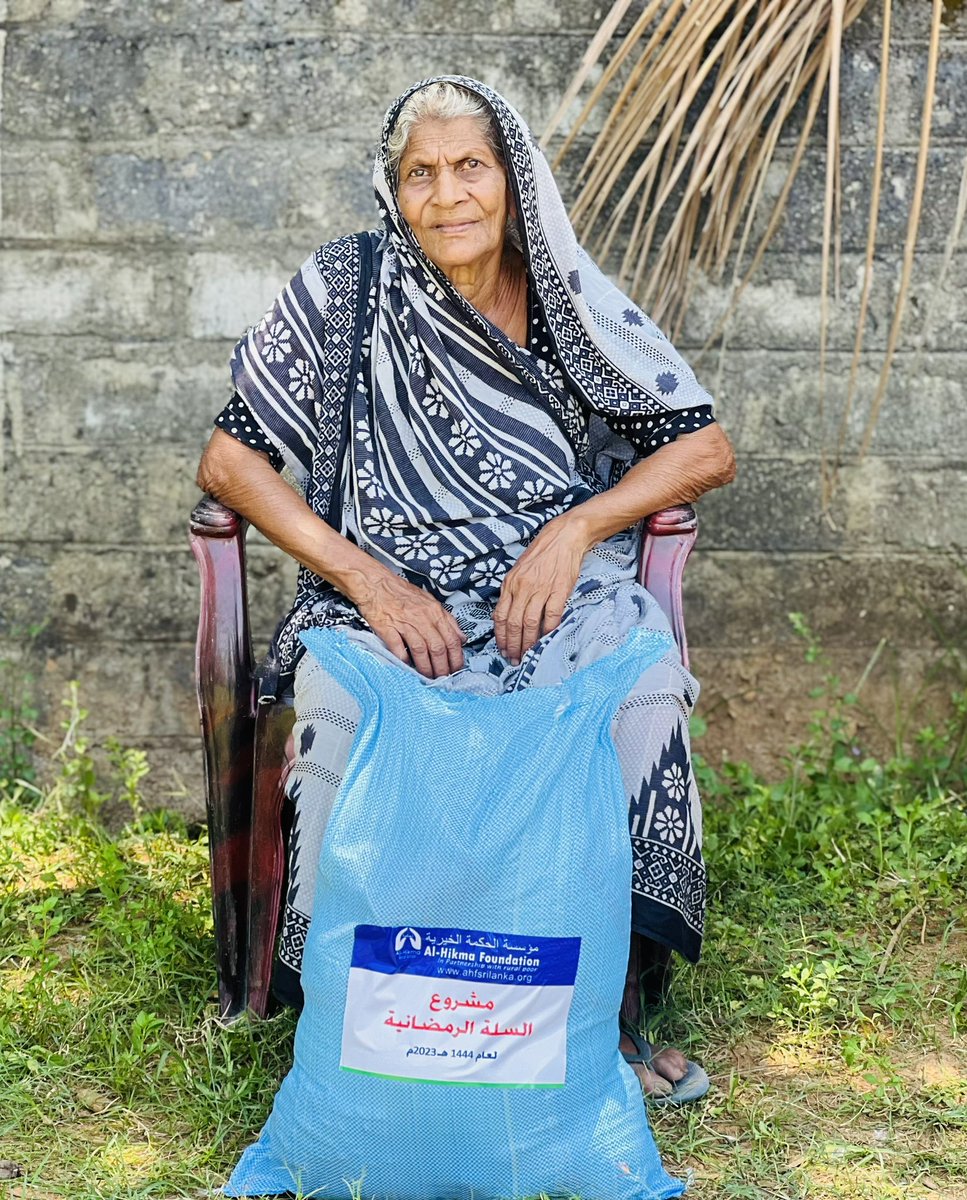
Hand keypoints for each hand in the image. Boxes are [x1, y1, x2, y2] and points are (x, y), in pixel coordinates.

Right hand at [352, 568, 465, 678]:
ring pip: (421, 650)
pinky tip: (407, 666)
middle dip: (442, 667)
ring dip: (425, 667)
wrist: (374, 582)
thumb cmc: (400, 592)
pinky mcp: (387, 627)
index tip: (456, 668)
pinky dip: (403, 660)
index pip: (452, 639)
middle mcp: (422, 617)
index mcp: (434, 611)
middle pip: (438, 648)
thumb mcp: (429, 601)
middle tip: (443, 678)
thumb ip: (447, 620)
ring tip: (427, 677)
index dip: (456, 658)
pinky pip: (398, 648)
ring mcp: (404, 623)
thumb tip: (461, 638)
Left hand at [494, 515, 588, 664]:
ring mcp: (541, 588)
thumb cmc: (542, 554)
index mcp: (510, 583)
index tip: (502, 649)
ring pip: (529, 623)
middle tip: (513, 659)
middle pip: (513, 623)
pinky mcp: (559, 590)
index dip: (500, 636)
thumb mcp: (519, 570)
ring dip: (527, 643)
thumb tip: (509, 616)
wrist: (564, 537)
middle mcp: (522, 587)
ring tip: (527, 655)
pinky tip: (546, 639)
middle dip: (512, 645)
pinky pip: (551, 616)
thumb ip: (513, 591)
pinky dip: (548, 631)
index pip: (500, 615)